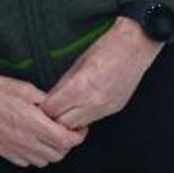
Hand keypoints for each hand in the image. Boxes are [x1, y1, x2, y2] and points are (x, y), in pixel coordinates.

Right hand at [0, 74, 87, 167]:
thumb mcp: (25, 88)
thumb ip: (45, 100)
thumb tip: (57, 109)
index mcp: (34, 123)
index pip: (66, 140)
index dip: (77, 136)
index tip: (78, 129)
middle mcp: (26, 140)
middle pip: (58, 154)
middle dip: (66, 144)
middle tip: (64, 131)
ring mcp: (15, 149)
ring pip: (44, 161)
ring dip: (51, 151)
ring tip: (48, 137)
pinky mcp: (5, 152)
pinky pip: (27, 162)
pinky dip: (35, 155)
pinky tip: (31, 141)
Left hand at [40, 17, 162, 128]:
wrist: (135, 46)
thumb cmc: (105, 48)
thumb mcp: (78, 62)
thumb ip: (63, 83)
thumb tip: (50, 98)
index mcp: (82, 86)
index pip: (54, 109)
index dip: (43, 109)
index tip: (38, 105)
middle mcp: (95, 101)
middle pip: (64, 123)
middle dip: (53, 119)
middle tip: (46, 111)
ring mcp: (106, 107)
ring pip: (78, 126)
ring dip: (67, 121)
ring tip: (60, 111)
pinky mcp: (114, 109)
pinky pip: (92, 120)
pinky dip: (81, 118)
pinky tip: (76, 109)